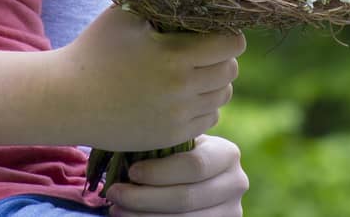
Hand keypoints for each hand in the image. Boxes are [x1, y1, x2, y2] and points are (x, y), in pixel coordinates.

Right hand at [52, 8, 243, 151]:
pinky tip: (184, 93)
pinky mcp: (171, 136)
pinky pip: (209, 119)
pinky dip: (203, 104)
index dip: (228, 34)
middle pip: (230, 71)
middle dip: (223, 57)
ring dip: (215, 82)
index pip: (231, 45)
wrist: (66, 99)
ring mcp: (177, 117)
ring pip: (222, 96)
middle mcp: (181, 89)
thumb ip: (160, 2)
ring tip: (194, 71)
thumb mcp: (124, 14)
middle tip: (204, 49)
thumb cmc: (94, 50)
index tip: (215, 30)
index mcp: (174, 56)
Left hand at [105, 134, 247, 215]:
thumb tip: (127, 142)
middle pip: (186, 198)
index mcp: (228, 154)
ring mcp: (229, 211)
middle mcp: (236, 184)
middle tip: (114, 192)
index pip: (195, 166)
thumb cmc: (178, 154)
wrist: (196, 180)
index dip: (160, 172)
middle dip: (144, 197)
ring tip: (116, 208)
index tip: (131, 171)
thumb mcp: (181, 142)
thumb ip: (168, 141)